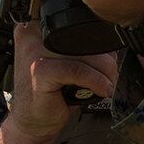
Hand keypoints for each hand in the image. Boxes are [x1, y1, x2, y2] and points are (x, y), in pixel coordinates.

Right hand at [2, 19, 118, 143]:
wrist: (32, 119)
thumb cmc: (51, 91)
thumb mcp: (66, 61)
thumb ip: (82, 47)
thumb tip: (112, 44)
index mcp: (38, 26)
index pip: (79, 24)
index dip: (100, 42)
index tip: (108, 58)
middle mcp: (32, 34)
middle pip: (84, 38)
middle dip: (106, 60)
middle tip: (110, 76)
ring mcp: (34, 52)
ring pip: (84, 54)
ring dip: (104, 72)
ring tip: (106, 84)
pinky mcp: (39, 71)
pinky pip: (77, 71)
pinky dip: (95, 81)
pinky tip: (101, 90)